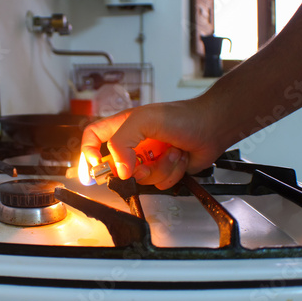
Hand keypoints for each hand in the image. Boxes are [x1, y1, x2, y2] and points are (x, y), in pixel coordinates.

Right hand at [81, 98, 223, 188]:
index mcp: (123, 127)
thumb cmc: (182, 116)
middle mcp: (133, 144)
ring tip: (172, 152)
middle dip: (133, 169)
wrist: (212, 127)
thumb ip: (121, 143)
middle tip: (143, 163)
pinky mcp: (164, 170)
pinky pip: (158, 184)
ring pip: (140, 179)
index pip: (92, 138)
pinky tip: (180, 158)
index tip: (96, 167)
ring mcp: (149, 158)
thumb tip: (119, 170)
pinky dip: (171, 173)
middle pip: (116, 167)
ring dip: (160, 168)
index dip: (88, 154)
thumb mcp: (143, 121)